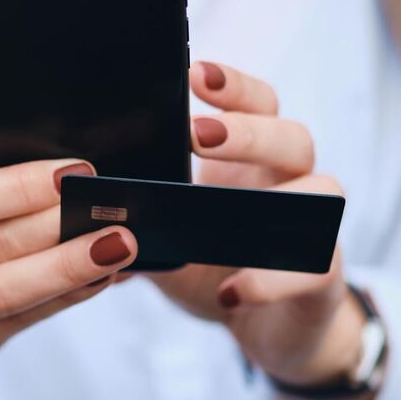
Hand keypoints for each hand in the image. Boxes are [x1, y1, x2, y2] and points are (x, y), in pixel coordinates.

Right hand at [0, 151, 136, 399]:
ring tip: (118, 247)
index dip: (16, 189)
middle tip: (114, 213)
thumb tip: (67, 169)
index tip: (74, 172)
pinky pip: (22, 319)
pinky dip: (67, 295)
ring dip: (69, 269)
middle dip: (58, 229)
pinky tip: (101, 275)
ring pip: (7, 293)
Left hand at [149, 61, 370, 399]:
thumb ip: (137, 209)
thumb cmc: (215, 264)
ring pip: (324, 191)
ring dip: (280, 193)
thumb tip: (76, 194)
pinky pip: (313, 267)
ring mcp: (314, 226)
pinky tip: (232, 289)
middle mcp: (290, 181)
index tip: (193, 72)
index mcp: (253, 158)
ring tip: (229, 206)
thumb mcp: (169, 233)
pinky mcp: (324, 276)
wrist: (267, 327)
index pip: (256, 103)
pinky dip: (271, 279)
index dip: (232, 85)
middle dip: (247, 131)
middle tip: (198, 134)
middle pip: (292, 137)